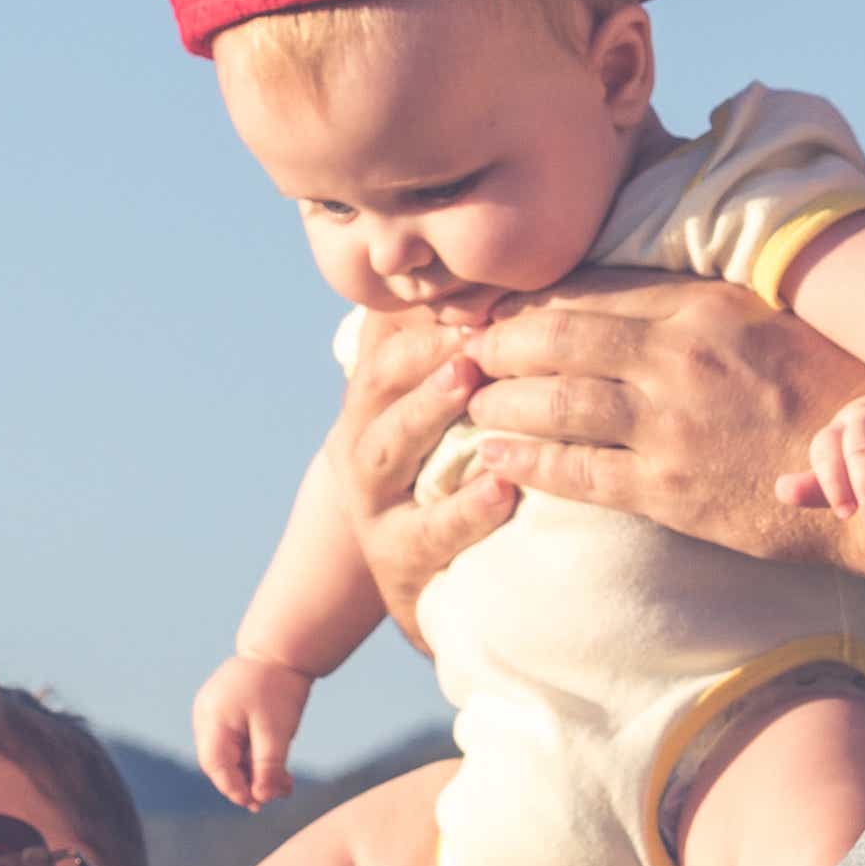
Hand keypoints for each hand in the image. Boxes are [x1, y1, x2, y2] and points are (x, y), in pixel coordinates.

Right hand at [194, 655, 311, 808]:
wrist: (283, 649)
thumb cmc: (278, 687)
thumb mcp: (277, 732)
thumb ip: (268, 767)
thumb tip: (262, 799)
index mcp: (212, 720)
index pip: (216, 766)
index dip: (235, 789)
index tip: (257, 805)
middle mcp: (206, 717)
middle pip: (221, 762)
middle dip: (248, 783)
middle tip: (274, 797)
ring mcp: (214, 712)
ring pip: (231, 753)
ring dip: (255, 770)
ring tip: (284, 784)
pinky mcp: (226, 710)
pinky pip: (236, 740)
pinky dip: (255, 754)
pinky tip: (278, 767)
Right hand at [335, 305, 513, 639]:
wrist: (415, 579)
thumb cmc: (438, 479)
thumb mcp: (431, 420)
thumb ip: (444, 360)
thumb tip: (485, 286)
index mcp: (371, 406)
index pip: (388, 349)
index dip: (426, 327)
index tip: (479, 306)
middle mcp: (361, 449)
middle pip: (377, 391)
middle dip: (420, 360)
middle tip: (470, 340)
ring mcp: (373, 506)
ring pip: (386, 454)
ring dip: (426, 415)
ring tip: (474, 393)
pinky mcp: (399, 563)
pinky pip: (429, 533)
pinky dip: (465, 510)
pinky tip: (503, 489)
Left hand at [457, 276, 864, 560]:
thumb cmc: (831, 397)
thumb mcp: (768, 327)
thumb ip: (702, 310)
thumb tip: (640, 299)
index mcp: (706, 306)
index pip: (594, 290)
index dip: (534, 301)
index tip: (498, 308)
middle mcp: (681, 356)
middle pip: (558, 337)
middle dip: (498, 343)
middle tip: (461, 349)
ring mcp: (672, 424)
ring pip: (555, 402)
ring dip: (498, 401)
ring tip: (467, 401)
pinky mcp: (669, 489)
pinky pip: (577, 471)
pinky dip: (526, 460)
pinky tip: (492, 455)